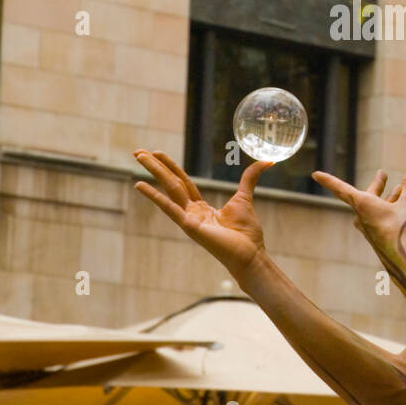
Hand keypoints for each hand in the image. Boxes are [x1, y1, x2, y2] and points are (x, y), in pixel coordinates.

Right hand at [133, 149, 272, 279]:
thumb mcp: (245, 197)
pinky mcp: (189, 226)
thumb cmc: (246, 232)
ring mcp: (187, 219)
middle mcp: (190, 212)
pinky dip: (154, 197)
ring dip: (153, 172)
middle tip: (138, 152)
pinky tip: (140, 186)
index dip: (170, 166)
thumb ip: (250, 178)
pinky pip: (170, 208)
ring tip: (138, 157)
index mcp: (200, 207)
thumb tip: (267, 161)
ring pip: (168, 189)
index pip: (181, 182)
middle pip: (170, 182)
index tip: (157, 153)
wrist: (250, 253)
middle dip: (155, 166)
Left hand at [312, 160, 405, 261]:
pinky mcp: (375, 237)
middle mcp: (361, 215)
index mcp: (363, 204)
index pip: (341, 188)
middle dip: (377, 185)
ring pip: (375, 207)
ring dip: (387, 197)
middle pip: (366, 195)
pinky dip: (389, 209)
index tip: (315, 175)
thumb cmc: (403, 230)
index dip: (328, 180)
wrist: (403, 261)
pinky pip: (379, 218)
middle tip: (383, 174)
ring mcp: (368, 228)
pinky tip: (400, 209)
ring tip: (399, 189)